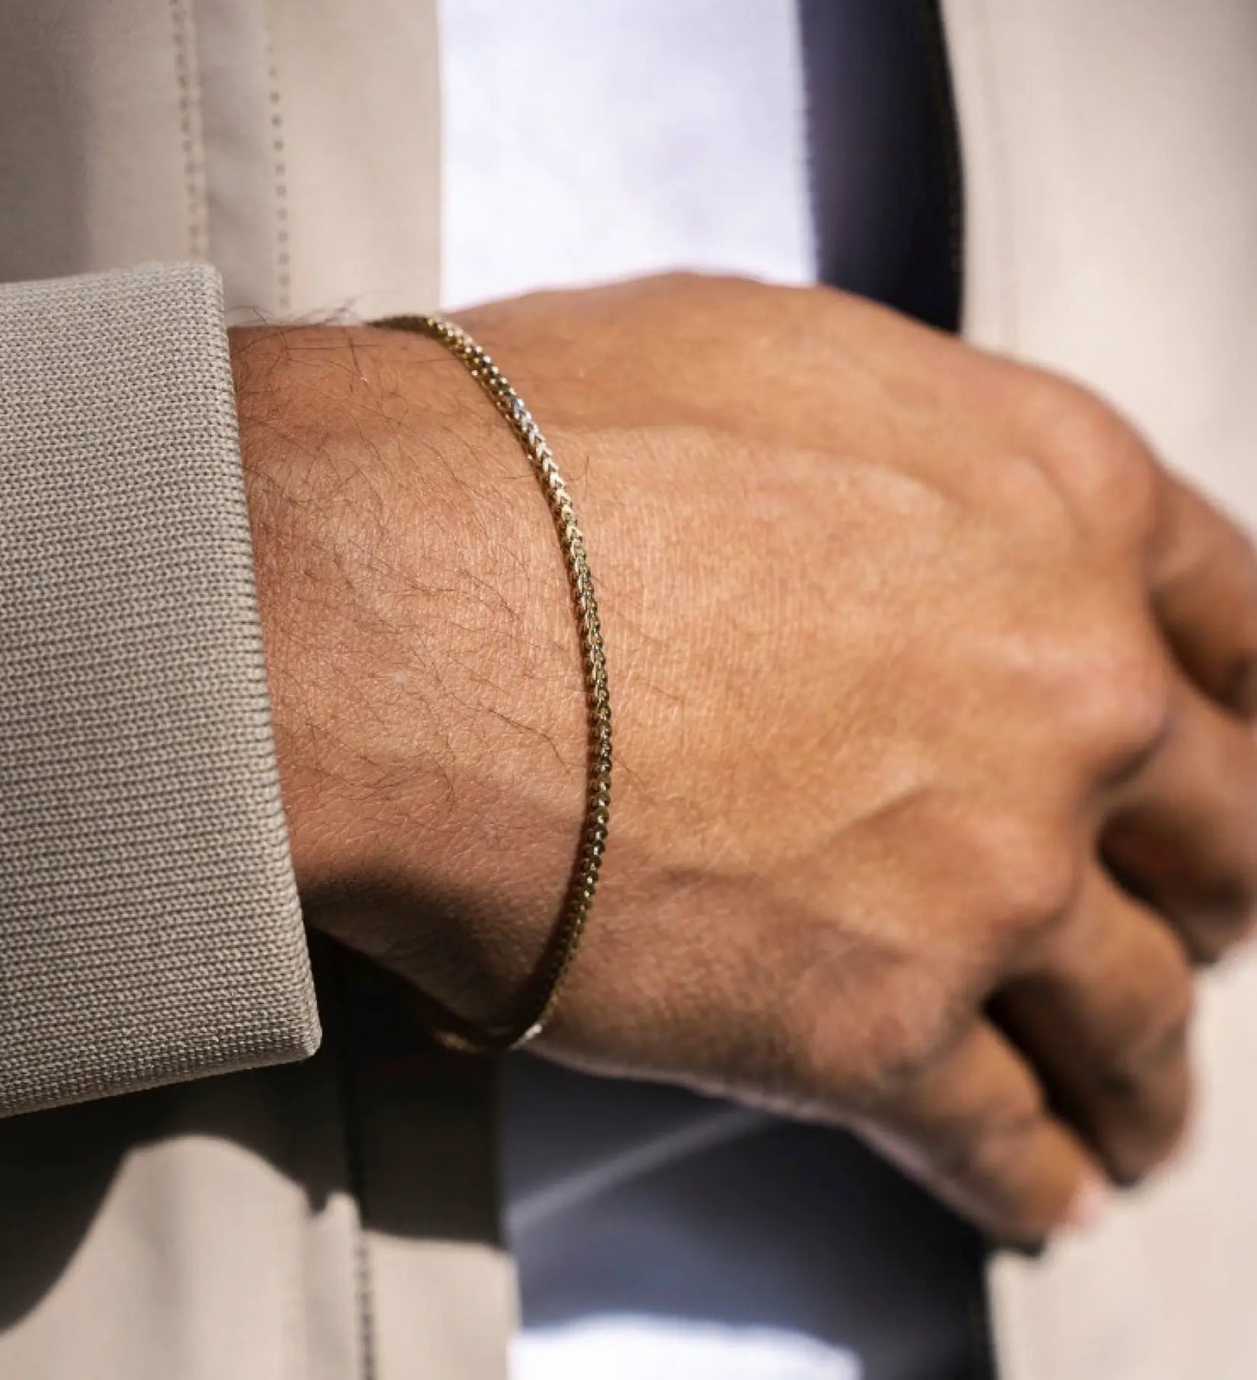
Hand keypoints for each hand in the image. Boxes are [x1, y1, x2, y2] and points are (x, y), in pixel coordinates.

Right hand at [232, 275, 1256, 1246]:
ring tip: (1127, 1110)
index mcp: (1049, 501)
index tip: (1222, 766)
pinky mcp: (874, 1027)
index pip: (1237, 624)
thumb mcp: (757, 366)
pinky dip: (1025, 1175)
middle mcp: (1064, 687)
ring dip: (1142, 1072)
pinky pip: (1000, 1136)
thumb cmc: (517, 459)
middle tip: (1184, 928)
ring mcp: (989, 868)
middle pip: (1223, 832)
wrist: (380, 600)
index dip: (1237, 709)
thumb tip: (880, 520)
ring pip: (1140, 1015)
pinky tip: (1025, 1186)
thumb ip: (889, 466)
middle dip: (1207, 892)